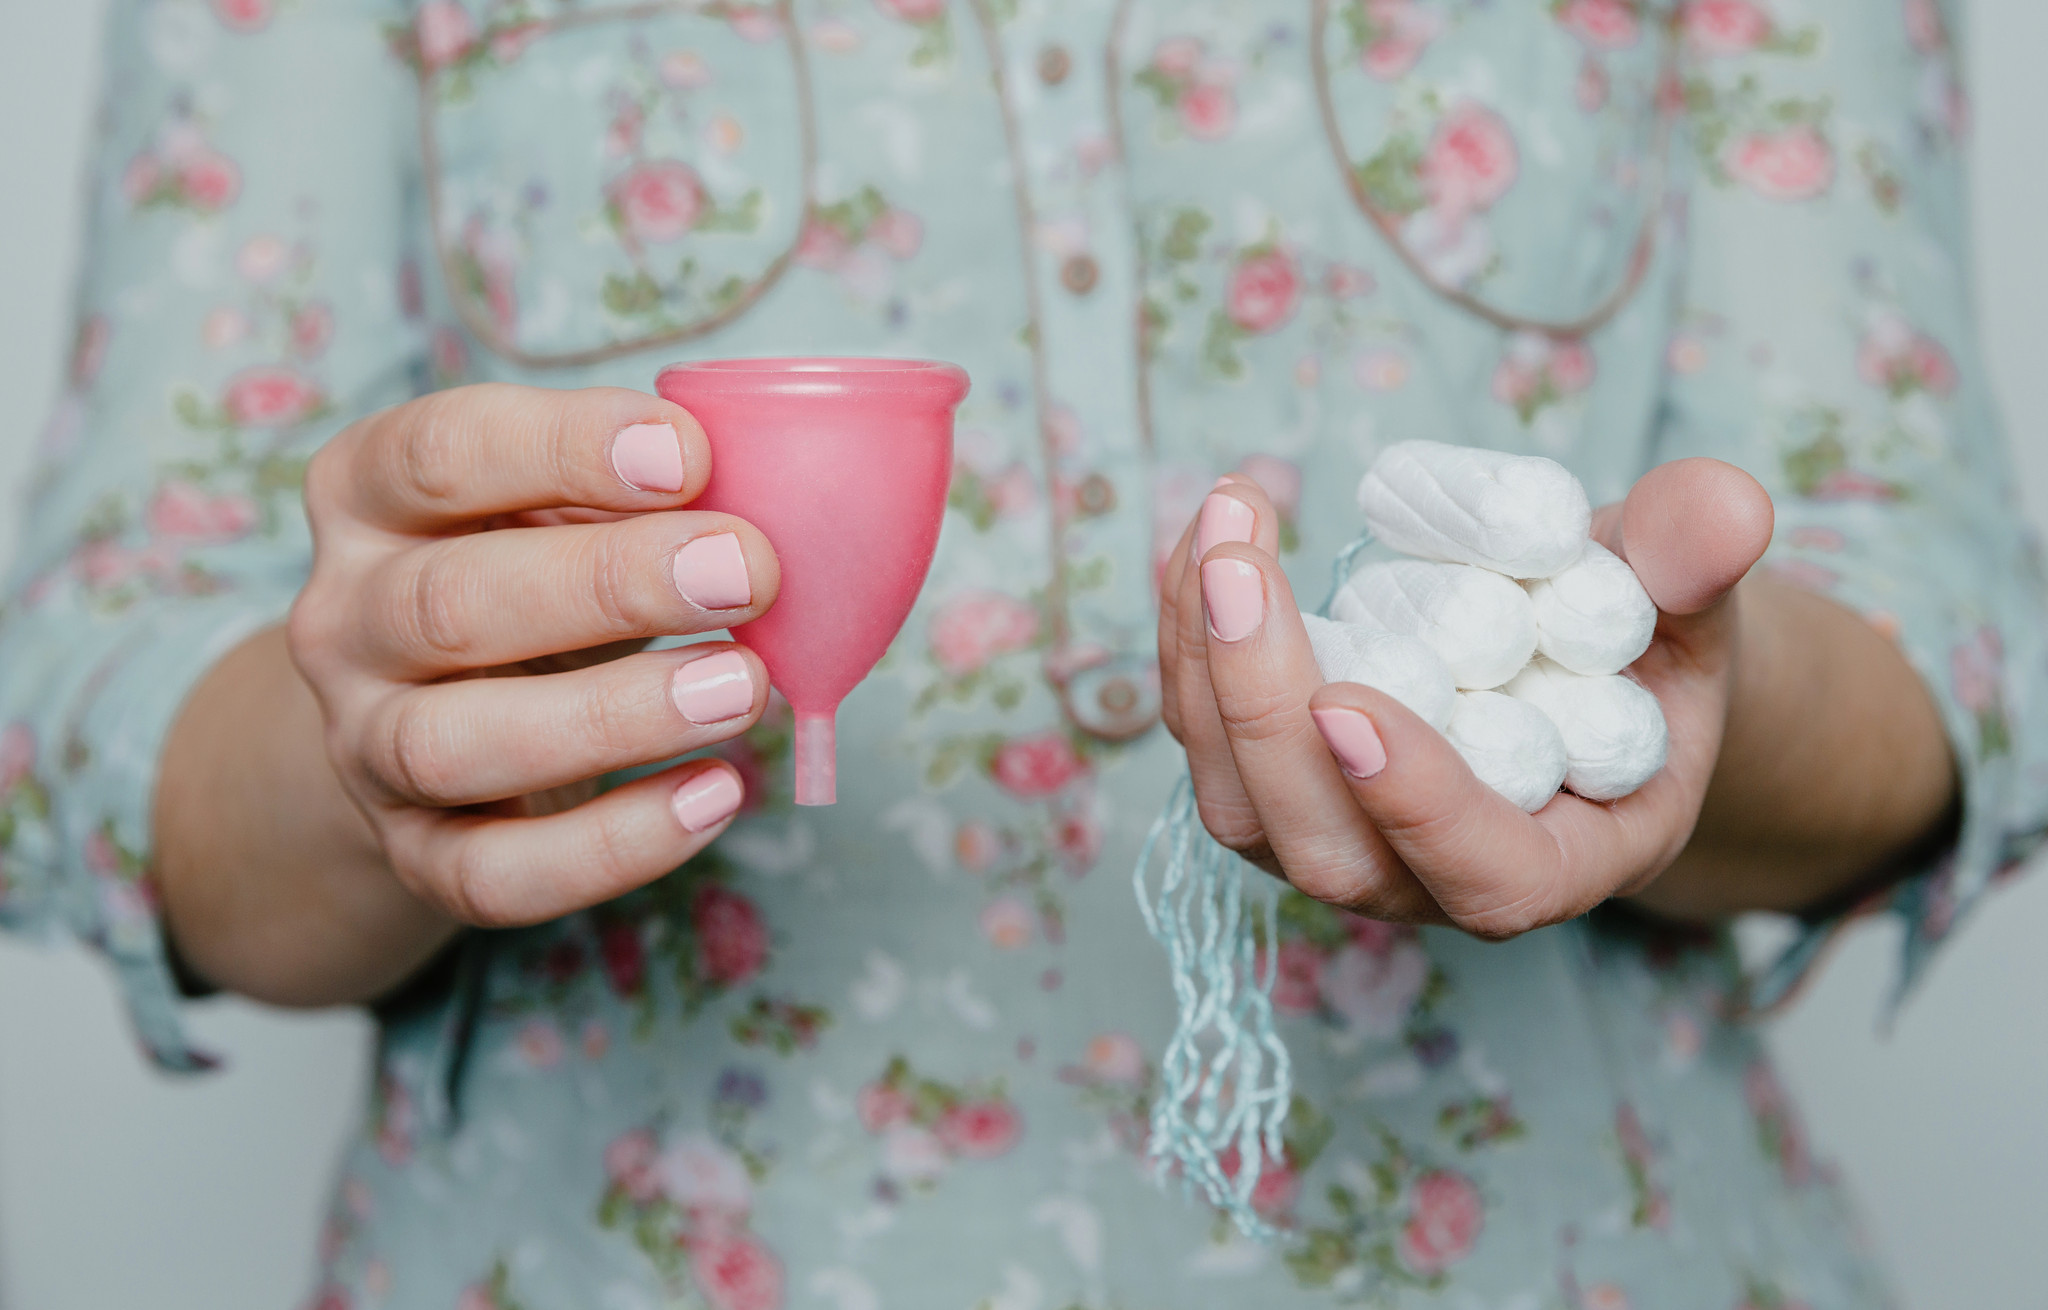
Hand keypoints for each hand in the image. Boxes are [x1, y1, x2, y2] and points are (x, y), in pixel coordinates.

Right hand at [286, 383, 778, 928]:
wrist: (446, 715)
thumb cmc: (539, 570)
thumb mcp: (566, 504)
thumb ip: (637, 490)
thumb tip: (773, 497)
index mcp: (366, 494)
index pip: (436, 452)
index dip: (562, 448)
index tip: (689, 453)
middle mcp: (342, 618)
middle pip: (448, 602)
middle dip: (607, 584)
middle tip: (747, 571)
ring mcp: (364, 746)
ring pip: (451, 744)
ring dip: (610, 716)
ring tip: (743, 688)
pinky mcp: (416, 854)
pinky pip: (495, 873)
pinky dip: (613, 846)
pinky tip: (715, 796)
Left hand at [1159, 458, 1773, 937]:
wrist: (1578, 673)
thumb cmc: (1646, 651)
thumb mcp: (1693, 606)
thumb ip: (1699, 567)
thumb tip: (1727, 511)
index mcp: (1565, 860)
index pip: (1488, 878)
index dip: (1418, 807)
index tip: (1351, 704)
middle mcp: (1434, 879)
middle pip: (1324, 846)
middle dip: (1265, 706)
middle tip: (1242, 565)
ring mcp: (1343, 842)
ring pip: (1240, 803)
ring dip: (1206, 663)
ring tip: (1222, 525)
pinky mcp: (1278, 789)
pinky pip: (1209, 739)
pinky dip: (1188, 638)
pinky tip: (1202, 541)